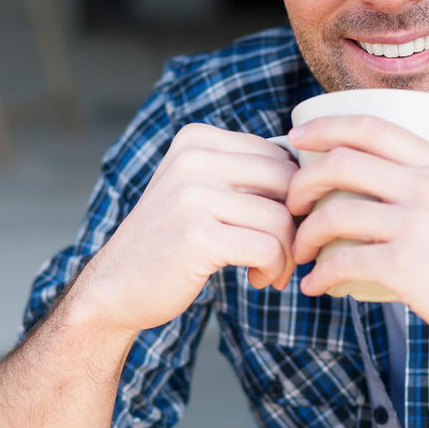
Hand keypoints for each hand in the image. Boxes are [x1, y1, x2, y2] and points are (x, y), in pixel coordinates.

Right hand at [71, 124, 297, 335]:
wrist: (114, 287)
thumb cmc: (170, 242)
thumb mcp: (198, 189)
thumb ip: (243, 173)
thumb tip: (314, 171)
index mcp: (196, 140)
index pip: (278, 155)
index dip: (293, 195)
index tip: (281, 226)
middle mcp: (193, 159)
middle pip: (286, 182)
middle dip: (298, 222)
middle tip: (287, 252)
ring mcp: (192, 196)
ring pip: (281, 218)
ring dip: (288, 253)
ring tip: (272, 270)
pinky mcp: (197, 235)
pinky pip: (268, 247)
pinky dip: (275, 269)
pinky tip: (260, 280)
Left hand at [286, 114, 428, 370]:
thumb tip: (383, 193)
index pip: (371, 127)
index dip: (325, 127)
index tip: (297, 140)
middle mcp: (426, 186)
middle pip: (340, 163)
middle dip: (301, 182)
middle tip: (291, 205)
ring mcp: (416, 225)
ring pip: (334, 213)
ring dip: (303, 233)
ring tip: (299, 251)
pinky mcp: (407, 267)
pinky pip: (342, 262)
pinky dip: (319, 275)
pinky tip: (315, 286)